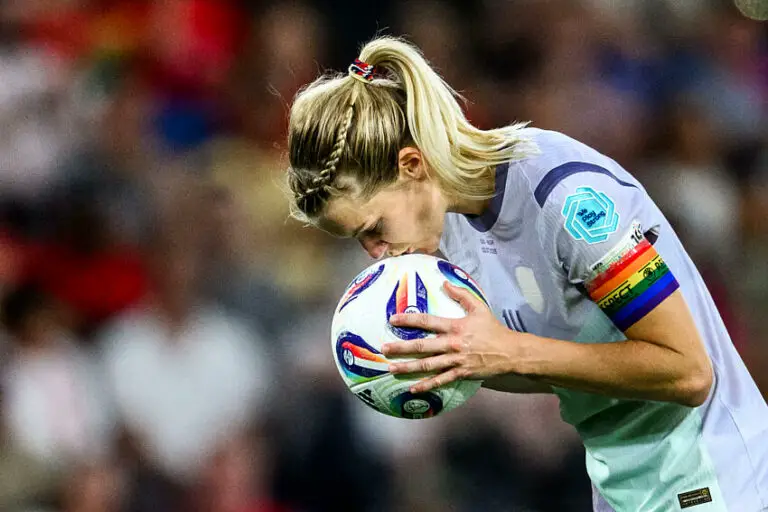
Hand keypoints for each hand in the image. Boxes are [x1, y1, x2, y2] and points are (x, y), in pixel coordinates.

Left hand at [381, 281, 522, 392]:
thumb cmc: (493, 329)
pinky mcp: (461, 374)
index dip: (408, 319)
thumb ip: (461, 294)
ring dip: (408, 367)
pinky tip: (412, 388)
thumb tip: (445, 282)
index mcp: (455, 327)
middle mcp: (452, 344)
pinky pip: (440, 381)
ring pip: (428, 365)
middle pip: (422, 345)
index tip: (392, 320)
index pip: (427, 321)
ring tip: (391, 368)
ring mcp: (456, 361)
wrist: (510, 352)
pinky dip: (426, 385)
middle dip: (401, 347)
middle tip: (384, 349)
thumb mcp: (479, 307)